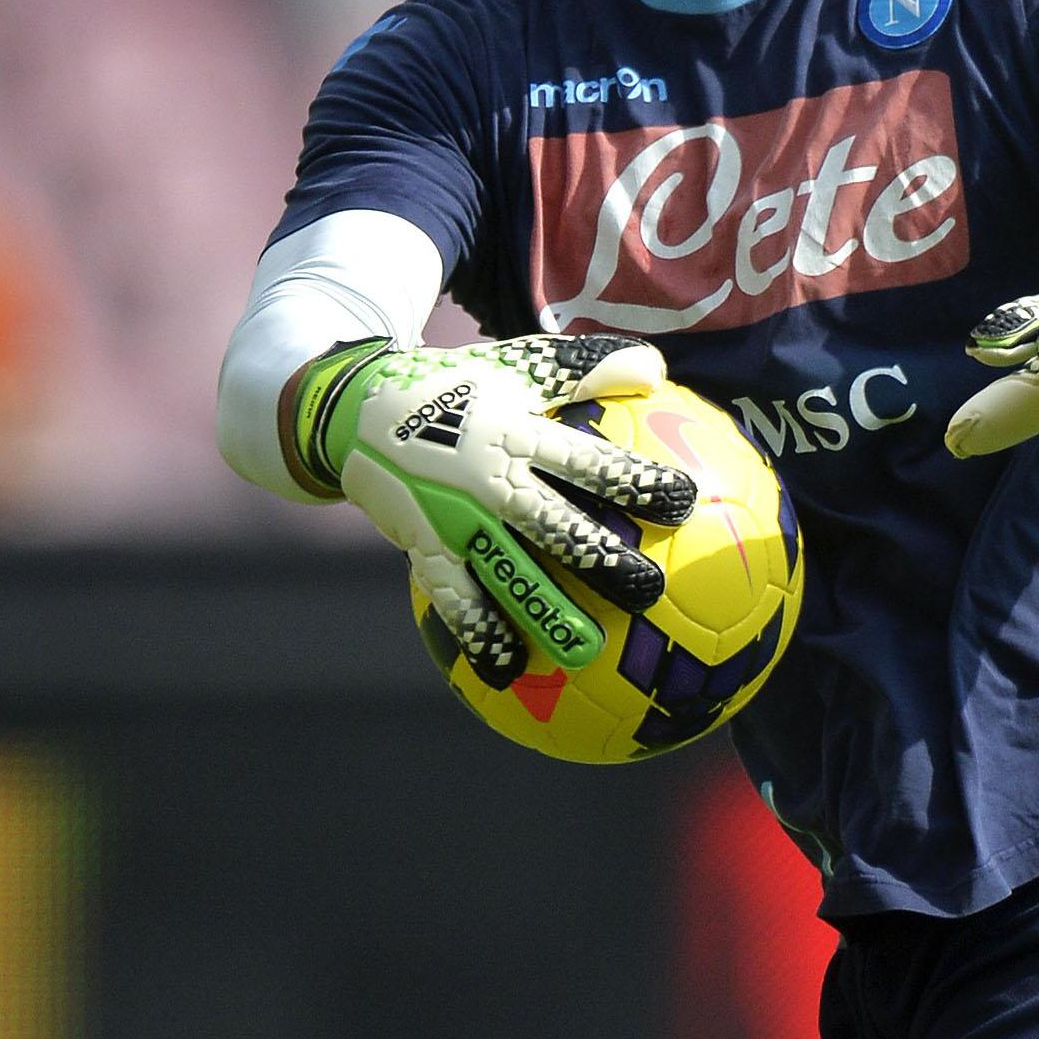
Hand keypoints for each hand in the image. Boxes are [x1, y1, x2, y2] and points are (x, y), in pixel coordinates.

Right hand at [290, 333, 697, 685]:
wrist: (355, 410)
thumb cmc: (456, 389)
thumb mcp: (516, 367)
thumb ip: (584, 369)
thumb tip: (658, 369)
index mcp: (517, 434)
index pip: (588, 462)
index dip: (634, 482)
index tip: (683, 502)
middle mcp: (489, 481)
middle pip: (555, 527)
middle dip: (603, 561)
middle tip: (649, 591)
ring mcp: (455, 520)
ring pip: (507, 572)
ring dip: (546, 612)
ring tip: (587, 652)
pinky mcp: (425, 549)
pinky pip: (454, 599)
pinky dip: (478, 634)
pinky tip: (505, 672)